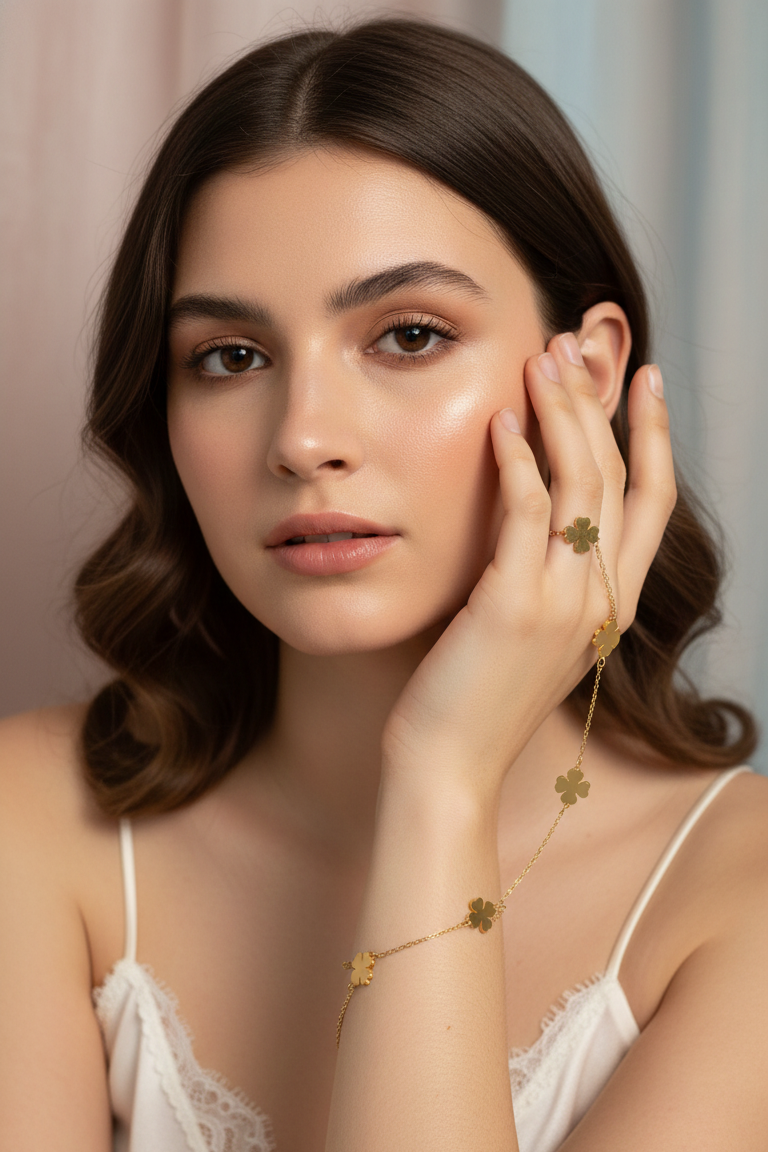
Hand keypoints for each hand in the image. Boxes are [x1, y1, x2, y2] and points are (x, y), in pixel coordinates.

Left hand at [380, 333, 675, 798]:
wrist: (450, 767)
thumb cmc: (478, 700)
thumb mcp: (533, 635)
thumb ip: (549, 578)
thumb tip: (536, 513)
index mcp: (612, 608)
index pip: (655, 505)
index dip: (656, 438)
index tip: (644, 381)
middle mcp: (600, 602)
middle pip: (619, 479)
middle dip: (599, 405)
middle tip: (574, 347)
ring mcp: (562, 604)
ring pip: (583, 484)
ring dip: (563, 414)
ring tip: (541, 361)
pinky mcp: (511, 604)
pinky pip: (526, 511)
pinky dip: (518, 458)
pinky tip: (500, 420)